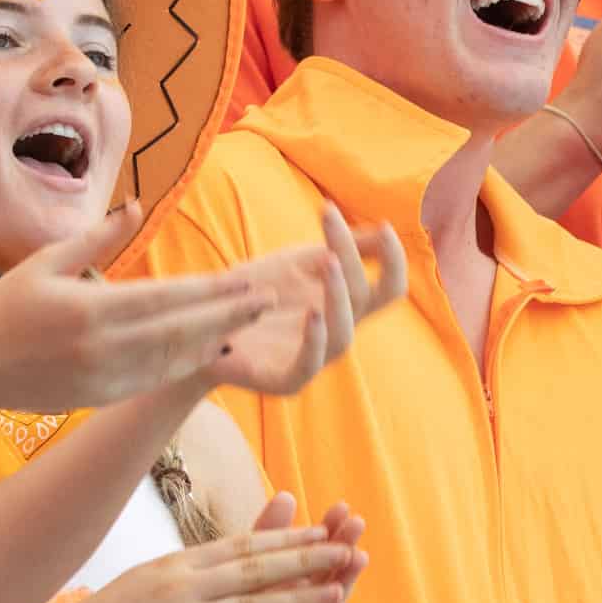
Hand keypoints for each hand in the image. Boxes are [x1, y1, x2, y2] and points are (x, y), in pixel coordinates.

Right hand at [0, 206, 291, 412]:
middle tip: (266, 301)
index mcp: (90, 309)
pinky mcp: (103, 396)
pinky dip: (188, 364)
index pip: (166, 299)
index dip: (211, 291)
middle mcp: (102, 346)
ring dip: (215, 340)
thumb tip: (138, 206)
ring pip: (174, 358)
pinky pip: (156, 379)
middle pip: (181, 330)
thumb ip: (97, 237)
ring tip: (249, 322)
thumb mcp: (46, 261)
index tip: (246, 280)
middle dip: (228, 316)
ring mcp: (105, 376)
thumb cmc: (8, 306)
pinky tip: (212, 350)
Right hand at [49, 513, 357, 602]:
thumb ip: (195, 565)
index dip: (285, 537)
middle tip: (343, 549)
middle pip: (254, 568)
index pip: (242, 544)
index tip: (321, 529)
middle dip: (304, 558)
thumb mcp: (152, 575)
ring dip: (297, 596)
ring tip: (334, 588)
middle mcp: (181, 585)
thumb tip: (234, 549)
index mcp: (178, 562)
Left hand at [195, 494, 366, 602]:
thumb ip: (266, 541)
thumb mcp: (251, 581)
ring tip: (358, 558)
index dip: (329, 530)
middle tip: (357, 523)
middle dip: (344, 547)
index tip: (341, 506)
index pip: (316, 552)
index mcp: (297, 585)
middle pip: (330, 573)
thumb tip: (285, 494)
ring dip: (344, 582)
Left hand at [213, 206, 406, 396]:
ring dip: (338, 296)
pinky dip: (314, 341)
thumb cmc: (260, 292)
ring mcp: (314, 357)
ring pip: (342, 335)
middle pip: (367, 301)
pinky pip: (306, 366)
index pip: (389, 285)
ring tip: (329, 262)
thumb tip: (382, 227)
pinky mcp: (283, 378)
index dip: (394, 258)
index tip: (383, 223)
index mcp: (347, 305)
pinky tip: (312, 314)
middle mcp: (336, 330)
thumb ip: (340, 247)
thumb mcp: (301, 261)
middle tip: (332, 230)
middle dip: (353, 264)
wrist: (207, 325)